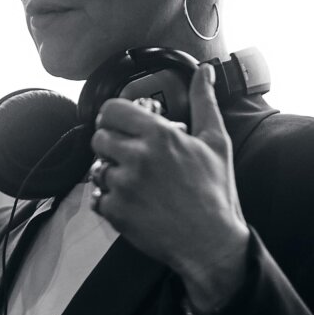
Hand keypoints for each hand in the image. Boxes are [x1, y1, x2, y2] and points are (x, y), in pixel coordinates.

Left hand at [88, 61, 249, 313]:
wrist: (211, 244)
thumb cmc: (216, 192)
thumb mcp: (216, 142)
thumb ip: (204, 101)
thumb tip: (204, 70)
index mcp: (159, 135)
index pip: (111, 110)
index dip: (114, 117)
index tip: (122, 126)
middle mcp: (138, 157)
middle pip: (99, 138)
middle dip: (112, 145)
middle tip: (132, 158)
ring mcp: (124, 185)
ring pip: (98, 169)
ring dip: (112, 175)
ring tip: (138, 184)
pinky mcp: (116, 211)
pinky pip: (98, 197)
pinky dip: (111, 202)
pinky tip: (135, 204)